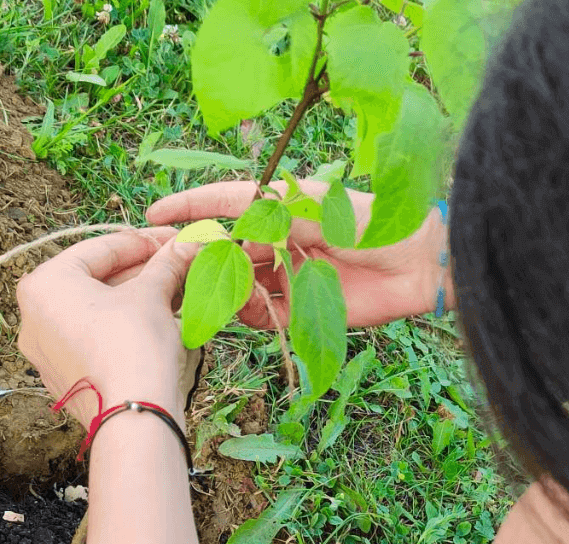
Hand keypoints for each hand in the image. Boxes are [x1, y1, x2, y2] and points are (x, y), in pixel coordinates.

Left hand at [16, 227, 199, 428]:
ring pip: (94, 313)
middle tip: (175, 267)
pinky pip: (92, 341)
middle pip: (95, 281)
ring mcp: (45, 352)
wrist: (132, 415)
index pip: (100, 249)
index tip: (173, 240)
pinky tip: (155, 325)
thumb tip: (188, 244)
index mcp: (44, 284)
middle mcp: (33, 317)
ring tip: (173, 295)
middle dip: (140, 273)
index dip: (144, 242)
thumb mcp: (152, 294)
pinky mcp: (64, 379)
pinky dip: (121, 329)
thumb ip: (166, 264)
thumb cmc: (133, 344)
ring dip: (134, 300)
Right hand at [146, 180, 449, 328]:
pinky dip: (248, 314)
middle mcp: (279, 240)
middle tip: (173, 267)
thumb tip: (219, 236)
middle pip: (224, 251)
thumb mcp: (311, 211)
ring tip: (209, 292)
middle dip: (198, 258)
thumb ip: (262, 222)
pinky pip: (260, 315)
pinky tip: (243, 310)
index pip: (223, 204)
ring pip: (237, 285)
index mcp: (281, 207)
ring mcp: (287, 275)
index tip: (153, 215)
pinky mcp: (299, 308)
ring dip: (221, 290)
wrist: (415, 263)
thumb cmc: (368, 223)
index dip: (188, 208)